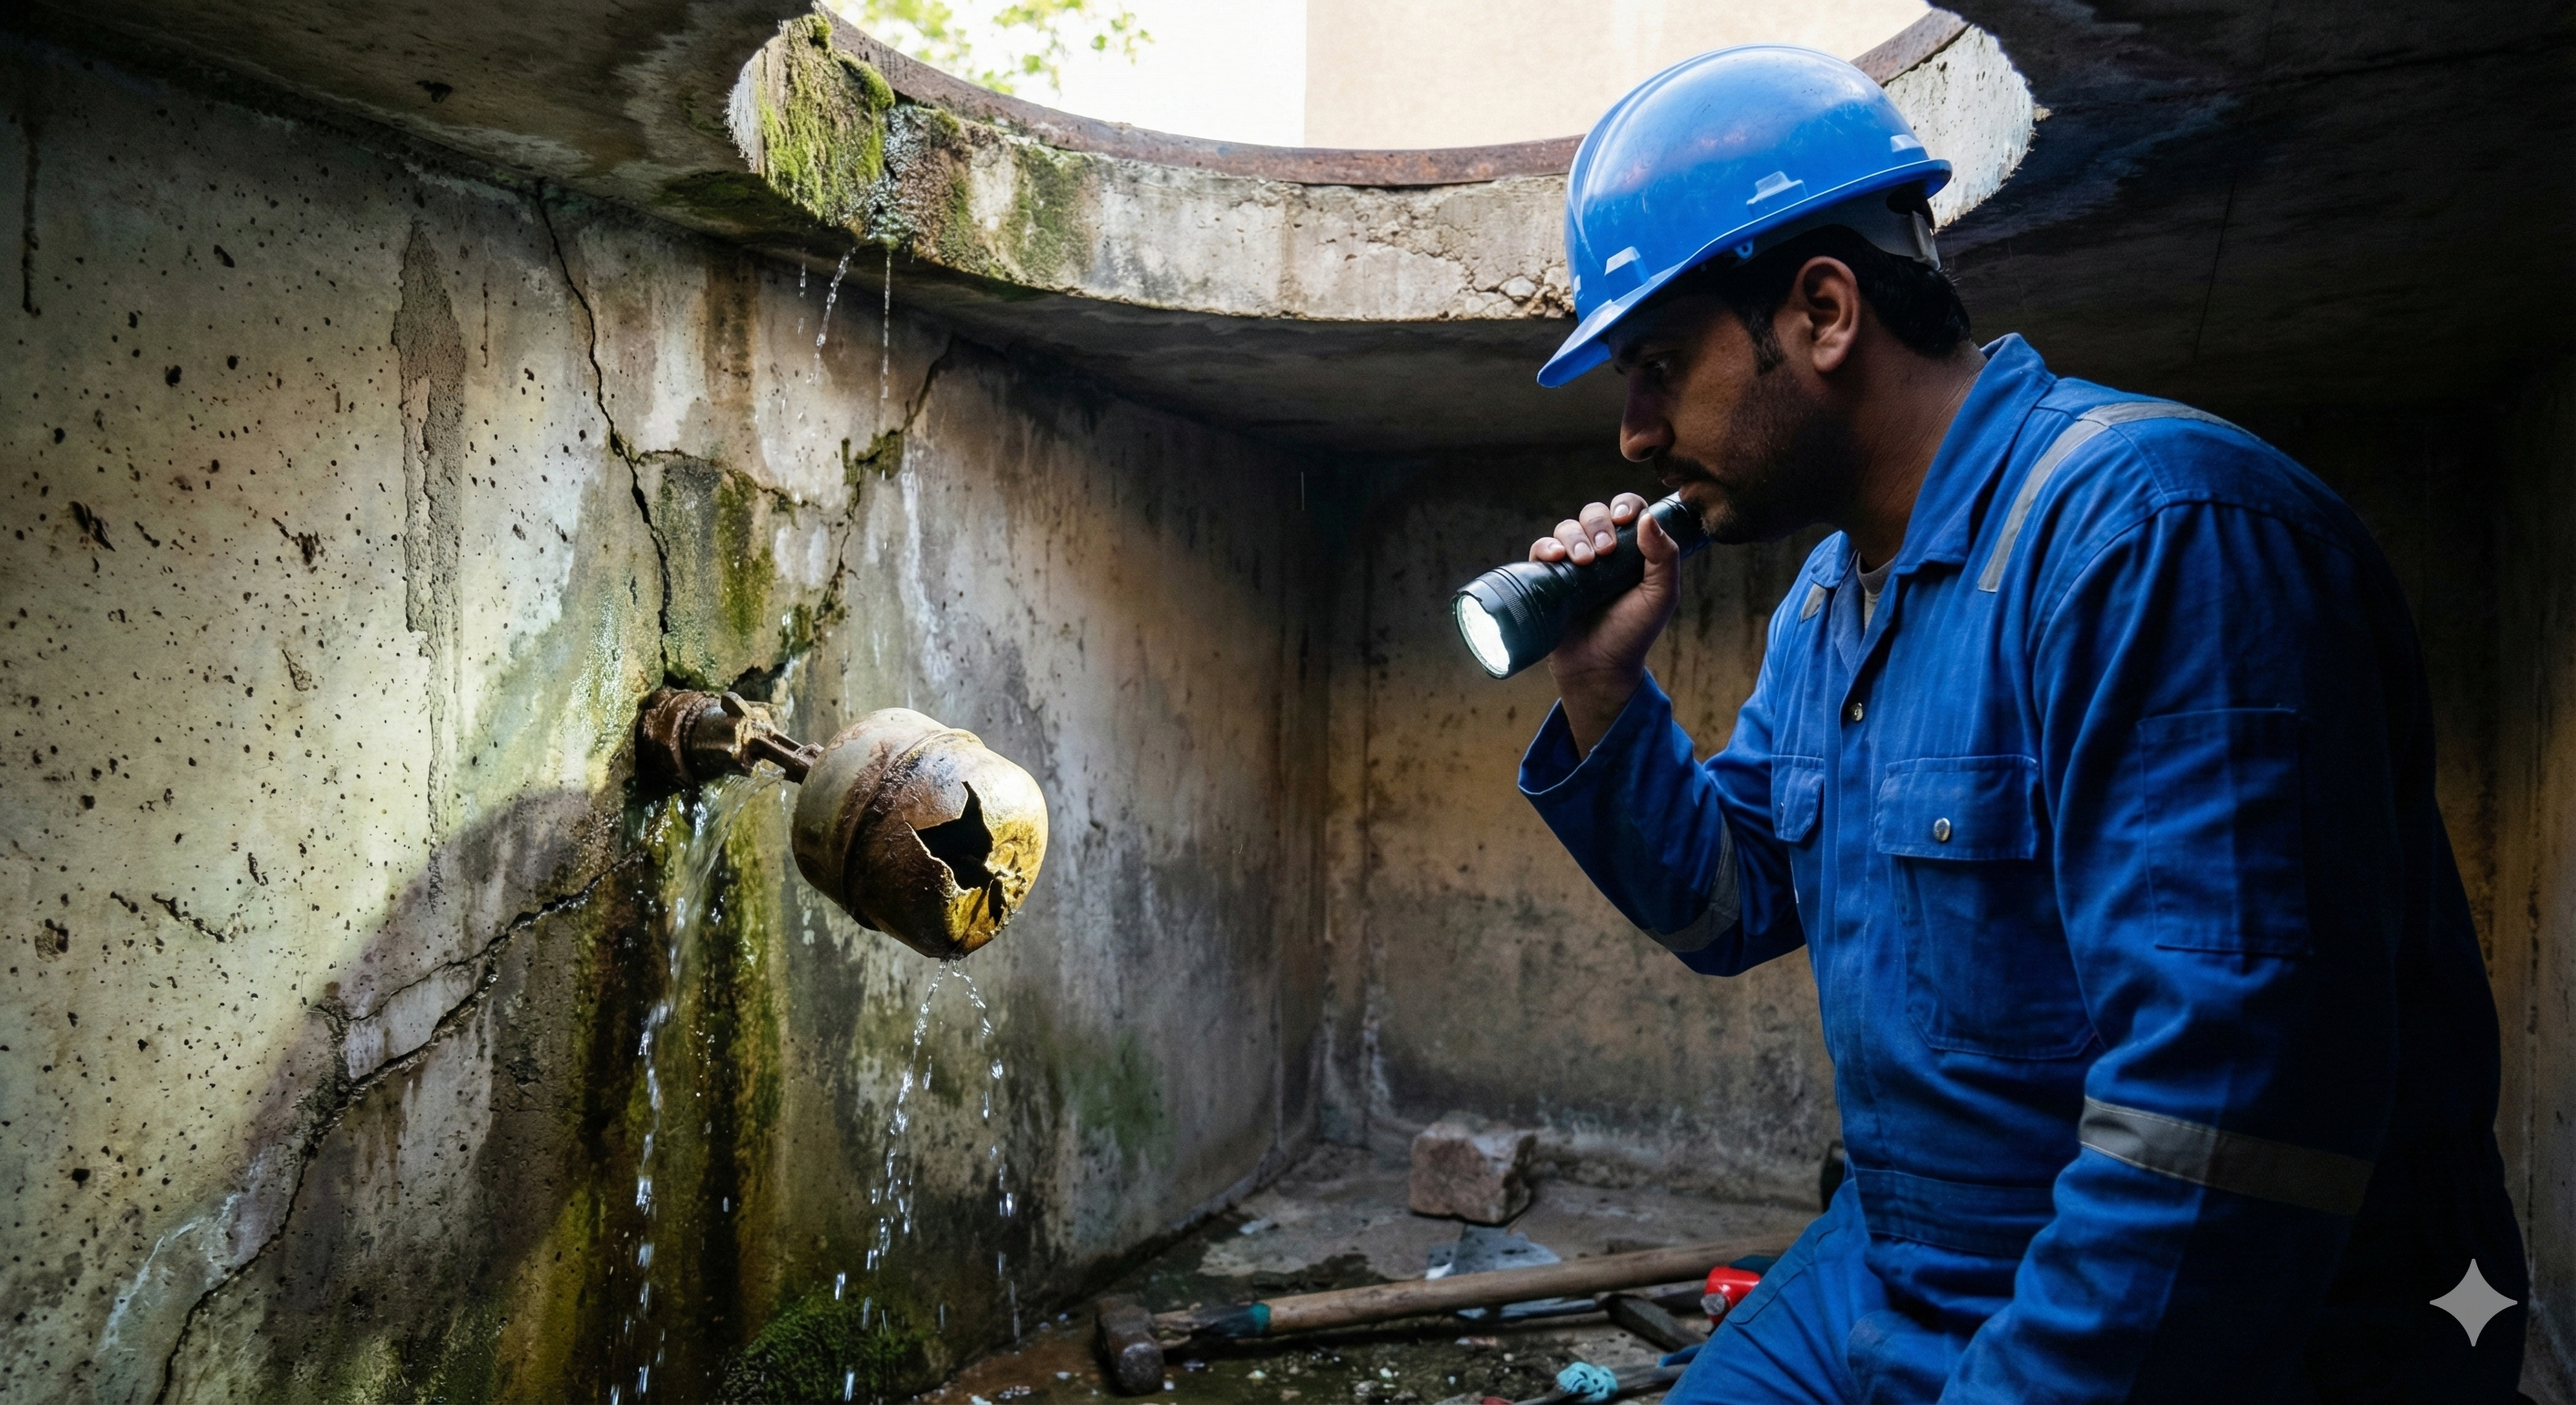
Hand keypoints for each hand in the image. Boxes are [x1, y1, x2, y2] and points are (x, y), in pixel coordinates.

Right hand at [1531, 492, 1679, 753]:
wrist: (1600, 667)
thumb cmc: (1634, 632)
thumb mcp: (1661, 596)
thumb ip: (1665, 557)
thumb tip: (1647, 519)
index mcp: (1632, 549)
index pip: (1628, 509)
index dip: (1625, 505)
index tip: (1625, 519)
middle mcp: (1602, 550)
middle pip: (1594, 513)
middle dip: (1598, 524)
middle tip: (1605, 551)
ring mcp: (1573, 562)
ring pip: (1567, 527)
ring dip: (1574, 536)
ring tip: (1584, 562)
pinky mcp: (1548, 577)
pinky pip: (1541, 548)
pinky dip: (1546, 546)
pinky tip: (1555, 558)